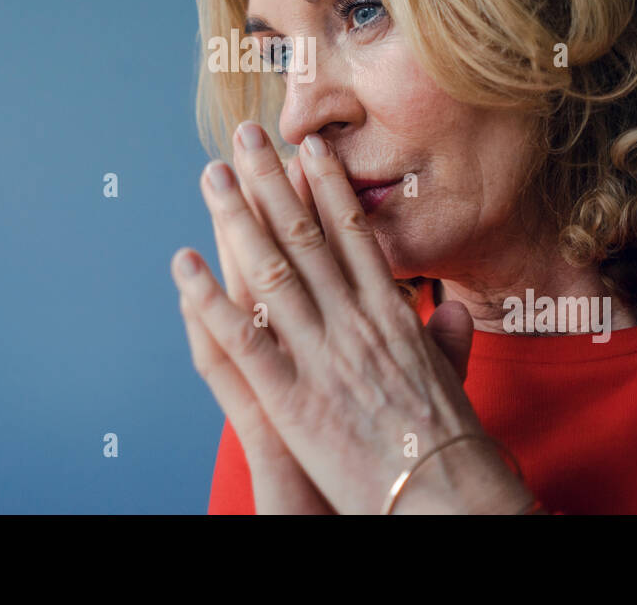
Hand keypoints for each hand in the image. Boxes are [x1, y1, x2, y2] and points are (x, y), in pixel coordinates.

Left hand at [172, 122, 536, 513]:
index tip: (307, 147)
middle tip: (244, 136)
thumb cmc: (453, 443)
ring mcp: (321, 356)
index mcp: (391, 314)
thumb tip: (450, 309)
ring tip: (212, 176)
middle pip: (304, 235)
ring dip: (236, 217)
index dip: (325, 185)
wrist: (451, 499)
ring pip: (270, 270)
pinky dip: (207, 299)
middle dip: (271, 181)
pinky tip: (183, 264)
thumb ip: (445, 338)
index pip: (352, 233)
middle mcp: (354, 322)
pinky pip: (241, 339)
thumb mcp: (453, 378)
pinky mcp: (291, 399)